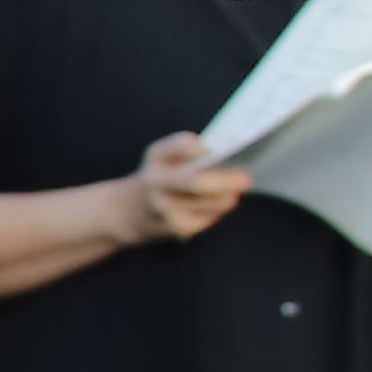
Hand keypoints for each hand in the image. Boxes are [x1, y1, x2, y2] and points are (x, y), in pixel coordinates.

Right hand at [117, 132, 252, 245]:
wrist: (125, 210)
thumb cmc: (163, 177)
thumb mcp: (169, 158)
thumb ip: (195, 155)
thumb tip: (234, 155)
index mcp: (158, 155)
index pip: (181, 145)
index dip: (201, 149)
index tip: (219, 152)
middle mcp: (155, 179)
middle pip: (194, 181)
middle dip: (225, 181)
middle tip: (246, 179)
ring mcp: (159, 205)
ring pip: (201, 205)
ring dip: (223, 201)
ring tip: (233, 196)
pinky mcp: (167, 226)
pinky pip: (199, 222)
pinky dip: (212, 215)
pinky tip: (216, 210)